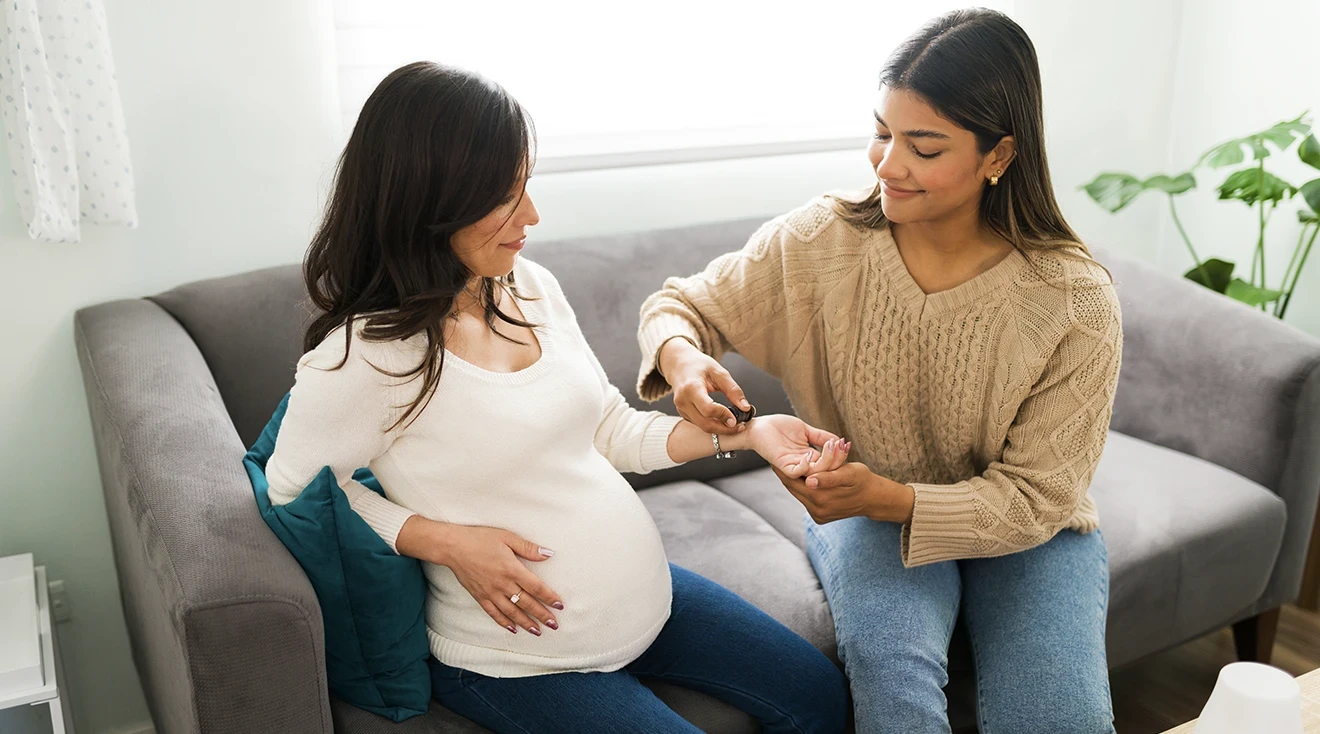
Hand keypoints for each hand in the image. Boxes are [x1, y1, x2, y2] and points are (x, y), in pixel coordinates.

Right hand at [401, 518, 562, 635]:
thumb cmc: (480, 539)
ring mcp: (491, 593)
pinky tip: (512, 629)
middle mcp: (503, 585)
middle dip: (542, 615)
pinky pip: (494, 614)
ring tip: (538, 631)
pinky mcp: (480, 596)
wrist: (453, 547)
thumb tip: (549, 553)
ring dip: (526, 623)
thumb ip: (528, 548)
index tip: (559, 606)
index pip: (536, 588)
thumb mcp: (507, 537)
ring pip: (512, 612)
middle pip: (527, 603)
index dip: (549, 598)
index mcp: (512, 569)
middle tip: (554, 625)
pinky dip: (504, 622)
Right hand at [659, 337, 749, 435]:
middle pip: (705, 423)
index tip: (738, 419)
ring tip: (735, 424)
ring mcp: (681, 409)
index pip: (708, 409)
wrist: (679, 365)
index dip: (724, 416)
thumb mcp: (719, 372)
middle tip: (740, 427)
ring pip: (702, 426)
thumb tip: (746, 408)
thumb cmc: (699, 365)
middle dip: (724, 429)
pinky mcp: (683, 413)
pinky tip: (722, 420)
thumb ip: (733, 390)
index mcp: (691, 388)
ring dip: (719, 429)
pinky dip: (712, 424)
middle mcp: (683, 401)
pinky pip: (699, 423)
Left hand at [744, 415, 842, 476]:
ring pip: (814, 473)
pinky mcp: (782, 465)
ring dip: (825, 461)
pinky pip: (796, 472)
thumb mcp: (805, 430)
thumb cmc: (779, 427)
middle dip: (836, 460)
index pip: (829, 463)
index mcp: (810, 457)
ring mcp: (793, 465)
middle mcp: (804, 464)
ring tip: (831, 447)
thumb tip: (838, 440)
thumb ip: (821, 436)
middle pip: (825, 470)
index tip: (847, 445)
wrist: (760, 425)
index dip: (839, 456)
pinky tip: (810, 454)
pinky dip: (805, 466)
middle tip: (842, 447)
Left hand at [772, 459, 881, 523]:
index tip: (773, 457)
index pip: (794, 482)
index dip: (783, 469)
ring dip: (793, 482)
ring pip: (798, 494)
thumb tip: (809, 481)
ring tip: (786, 466)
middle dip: (785, 474)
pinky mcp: (819, 518)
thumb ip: (829, 477)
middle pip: (793, 488)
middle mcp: (816, 510)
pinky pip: (806, 501)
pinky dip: (803, 490)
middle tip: (776, 459)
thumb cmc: (862, 480)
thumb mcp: (848, 473)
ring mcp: (817, 515)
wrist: (873, 499)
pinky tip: (801, 478)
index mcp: (821, 498)